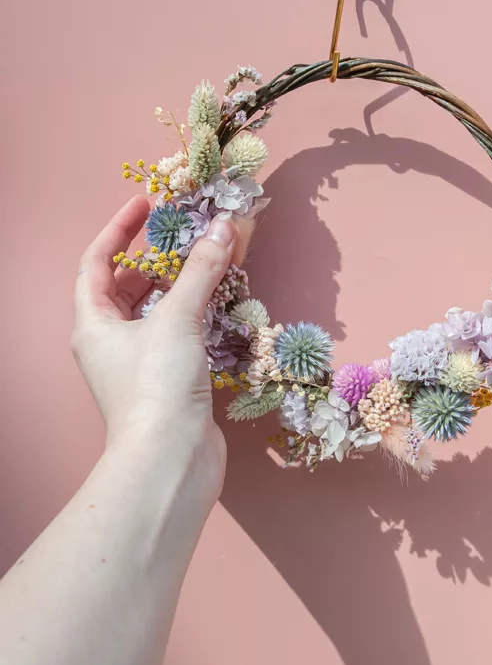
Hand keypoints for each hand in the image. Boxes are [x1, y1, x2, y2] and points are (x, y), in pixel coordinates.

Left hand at [71, 196, 238, 498]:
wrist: (171, 461)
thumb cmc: (157, 388)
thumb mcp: (178, 318)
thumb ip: (202, 270)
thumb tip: (225, 227)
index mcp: (94, 324)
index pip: (95, 262)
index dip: (118, 229)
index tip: (145, 203)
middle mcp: (110, 342)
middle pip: (125, 285)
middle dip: (155, 256)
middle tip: (186, 231)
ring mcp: (138, 364)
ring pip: (155, 310)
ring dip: (180, 284)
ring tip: (209, 259)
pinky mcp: (167, 381)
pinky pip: (178, 333)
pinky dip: (196, 313)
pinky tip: (221, 301)